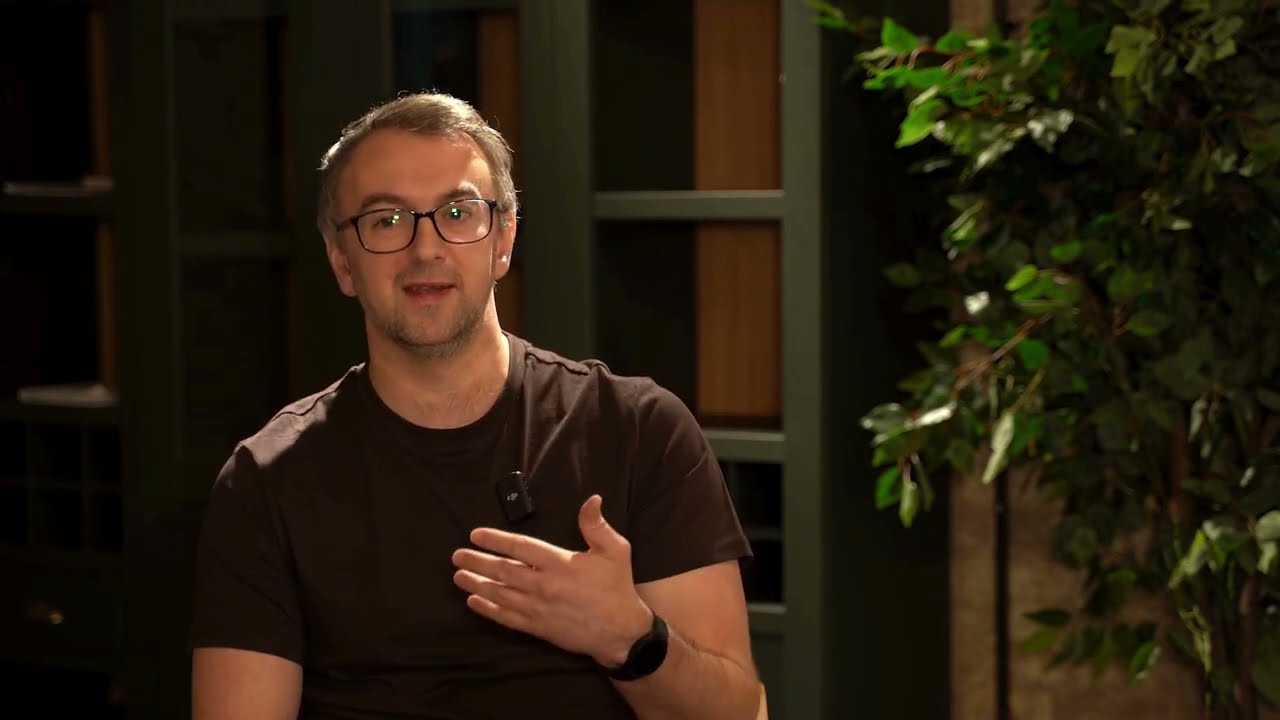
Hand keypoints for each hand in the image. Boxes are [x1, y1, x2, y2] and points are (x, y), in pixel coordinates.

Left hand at [451, 495, 652, 666]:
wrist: (620, 632)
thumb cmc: (616, 588)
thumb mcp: (615, 550)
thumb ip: (596, 525)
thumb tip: (591, 499)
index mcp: (559, 563)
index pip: (520, 547)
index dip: (495, 540)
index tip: (476, 535)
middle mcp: (543, 585)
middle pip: (503, 570)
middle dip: (477, 562)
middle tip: (457, 555)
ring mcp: (538, 608)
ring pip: (500, 594)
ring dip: (477, 584)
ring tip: (459, 576)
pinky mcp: (537, 628)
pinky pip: (506, 618)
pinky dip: (487, 610)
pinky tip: (474, 602)